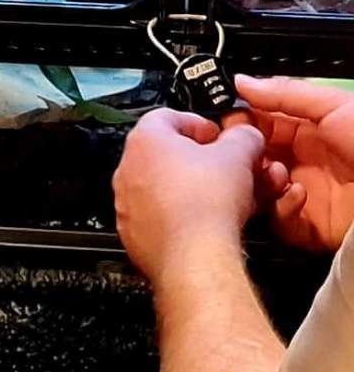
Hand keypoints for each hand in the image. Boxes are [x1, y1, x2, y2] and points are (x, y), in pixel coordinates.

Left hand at [113, 108, 265, 287]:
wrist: (193, 256)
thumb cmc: (206, 205)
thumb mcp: (240, 155)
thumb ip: (244, 136)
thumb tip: (246, 136)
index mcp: (145, 141)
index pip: (168, 116)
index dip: (200, 123)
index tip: (219, 136)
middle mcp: (127, 170)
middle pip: (167, 154)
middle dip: (202, 159)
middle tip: (227, 167)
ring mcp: (126, 203)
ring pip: (164, 186)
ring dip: (193, 187)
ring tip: (223, 196)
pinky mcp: (133, 232)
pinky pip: (159, 214)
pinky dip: (182, 213)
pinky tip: (208, 220)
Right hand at [237, 75, 353, 253]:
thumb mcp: (335, 106)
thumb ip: (286, 94)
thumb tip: (242, 82)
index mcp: (311, 132)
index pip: (262, 125)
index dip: (242, 123)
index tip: (227, 121)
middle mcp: (304, 163)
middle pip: (254, 158)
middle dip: (243, 154)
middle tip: (239, 150)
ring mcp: (303, 194)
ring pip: (258, 190)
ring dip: (261, 180)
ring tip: (276, 173)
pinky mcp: (307, 226)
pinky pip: (277, 220)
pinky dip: (281, 207)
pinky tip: (297, 193)